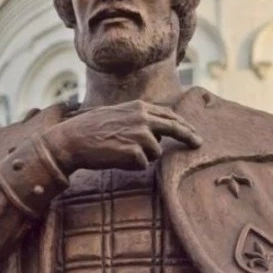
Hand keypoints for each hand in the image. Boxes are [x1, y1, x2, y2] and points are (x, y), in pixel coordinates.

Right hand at [41, 100, 202, 173]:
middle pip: (175, 128)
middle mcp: (143, 118)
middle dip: (189, 136)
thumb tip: (157, 131)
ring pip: (156, 152)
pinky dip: (132, 165)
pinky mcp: (135, 152)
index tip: (192, 132)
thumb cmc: (91, 128)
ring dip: (142, 156)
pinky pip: (143, 164)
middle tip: (199, 143)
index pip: (169, 115)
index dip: (183, 124)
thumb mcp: (117, 114)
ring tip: (120, 152)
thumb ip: (138, 118)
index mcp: (139, 107)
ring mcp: (141, 135)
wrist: (73, 140)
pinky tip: (116, 158)